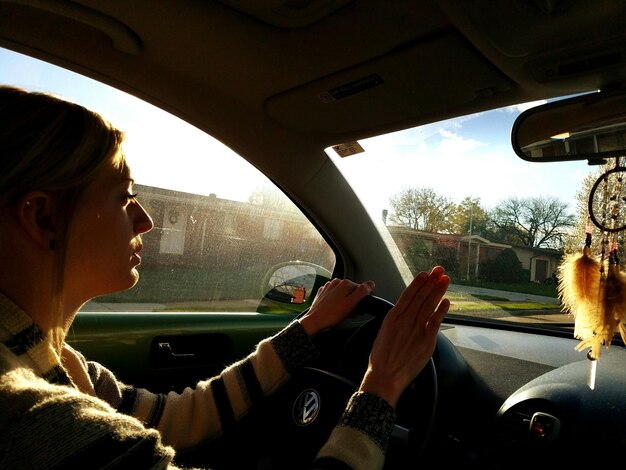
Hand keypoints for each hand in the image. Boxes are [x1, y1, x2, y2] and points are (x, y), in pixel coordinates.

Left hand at [298, 278, 374, 335]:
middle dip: (353, 301)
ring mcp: (328, 287)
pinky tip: (335, 311)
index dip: (362, 300)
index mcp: (345, 283)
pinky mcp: (323, 293)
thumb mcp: (352, 303)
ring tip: (342, 313)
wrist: (315, 320)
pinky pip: (334, 297)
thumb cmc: (332, 314)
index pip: (361, 289)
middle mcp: (336, 282)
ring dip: (345, 302)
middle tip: (351, 313)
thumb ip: (362, 292)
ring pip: (342, 294)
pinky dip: (336, 303)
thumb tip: (371, 284)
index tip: (359, 308)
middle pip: (351, 291)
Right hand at [358, 266, 449, 406]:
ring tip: (445, 280)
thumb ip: (395, 322)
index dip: (418, 283)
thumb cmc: (381, 359)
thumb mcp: (383, 333)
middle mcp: (405, 320)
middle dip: (431, 282)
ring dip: (438, 291)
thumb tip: (403, 315)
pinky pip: (435, 322)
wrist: (384, 376)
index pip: (408, 295)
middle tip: (439, 270)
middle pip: (421, 296)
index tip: (425, 274)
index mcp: (393, 317)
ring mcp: (416, 330)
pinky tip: (447, 301)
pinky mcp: (426, 341)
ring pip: (429, 305)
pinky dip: (442, 311)